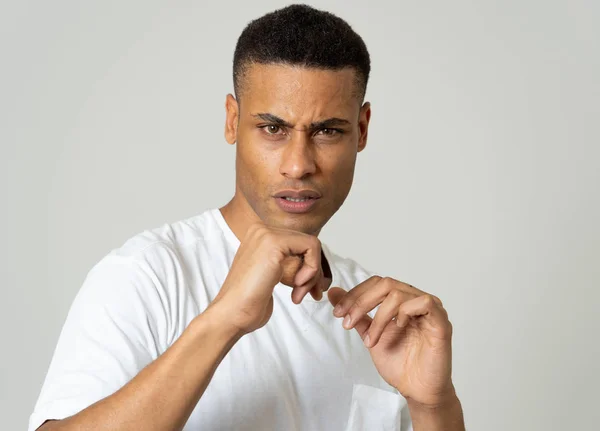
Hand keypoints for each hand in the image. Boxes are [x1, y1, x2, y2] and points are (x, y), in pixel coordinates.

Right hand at [209, 223, 330, 334]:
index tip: (307, 288)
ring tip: (299, 293)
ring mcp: (266, 234)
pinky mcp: (274, 243)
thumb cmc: (249, 302)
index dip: (309, 266)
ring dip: (312, 274)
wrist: (232, 314)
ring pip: (311, 245)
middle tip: (307, 293)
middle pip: (306, 244)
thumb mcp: (271, 274)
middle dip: (313, 272)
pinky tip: (297, 286)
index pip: (298, 243)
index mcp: (259, 236)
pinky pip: (311, 247)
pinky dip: (312, 269)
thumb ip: (287, 263)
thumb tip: (316, 263)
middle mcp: (262, 230)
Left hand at [328, 276, 454, 406]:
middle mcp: (416, 300)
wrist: (416, 390)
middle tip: (347, 321)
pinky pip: (424, 303)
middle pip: (386, 284)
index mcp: (402, 300)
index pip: (377, 284)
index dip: (355, 295)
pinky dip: (405, 312)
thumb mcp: (370, 334)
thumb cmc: (399, 364)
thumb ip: (356, 314)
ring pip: (399, 293)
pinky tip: (398, 327)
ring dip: (378, 316)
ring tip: (370, 340)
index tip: (338, 313)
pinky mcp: (441, 322)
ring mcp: (431, 309)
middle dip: (361, 301)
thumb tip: (334, 293)